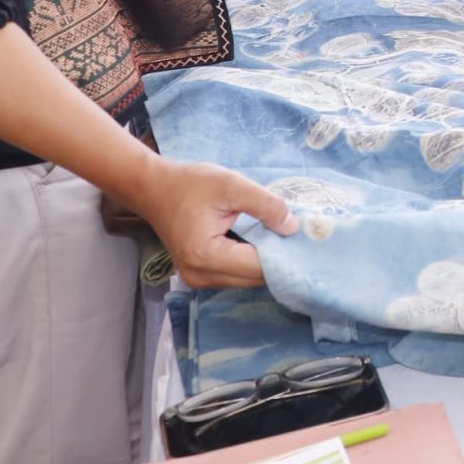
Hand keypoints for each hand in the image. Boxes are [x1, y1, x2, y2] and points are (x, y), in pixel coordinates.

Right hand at [130, 157, 297, 290]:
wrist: (153, 188)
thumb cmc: (189, 184)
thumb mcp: (231, 184)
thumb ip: (265, 205)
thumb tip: (293, 228)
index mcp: (206, 256)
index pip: (258, 267)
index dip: (286, 256)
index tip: (310, 241)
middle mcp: (201, 276)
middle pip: (254, 278)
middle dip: (279, 260)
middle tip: (303, 238)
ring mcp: (198, 280)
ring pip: (247, 279)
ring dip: (266, 261)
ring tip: (284, 237)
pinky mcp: (200, 275)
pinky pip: (235, 274)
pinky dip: (251, 261)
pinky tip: (264, 241)